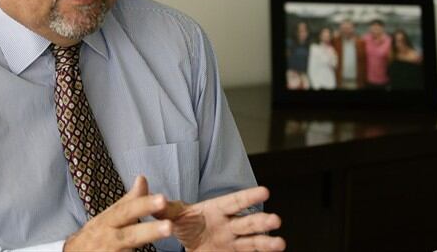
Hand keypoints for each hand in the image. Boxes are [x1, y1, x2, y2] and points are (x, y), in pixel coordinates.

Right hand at [64, 175, 172, 251]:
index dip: (144, 205)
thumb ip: (129, 200)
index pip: (127, 211)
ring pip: (128, 251)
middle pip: (129, 236)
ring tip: (165, 234)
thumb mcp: (109, 215)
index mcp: (108, 221)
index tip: (163, 199)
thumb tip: (142, 178)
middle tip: (169, 227)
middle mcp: (109, 239)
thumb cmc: (97, 233)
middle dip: (149, 231)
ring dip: (142, 251)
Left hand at [163, 187, 284, 251]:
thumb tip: (156, 200)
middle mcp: (229, 224)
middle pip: (247, 222)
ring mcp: (233, 241)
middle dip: (261, 221)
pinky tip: (274, 251)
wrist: (187, 241)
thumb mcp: (173, 215)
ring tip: (281, 243)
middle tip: (276, 220)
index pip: (235, 202)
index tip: (265, 191)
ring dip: (267, 242)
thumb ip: (165, 209)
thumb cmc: (184, 222)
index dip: (249, 196)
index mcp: (217, 209)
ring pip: (252, 241)